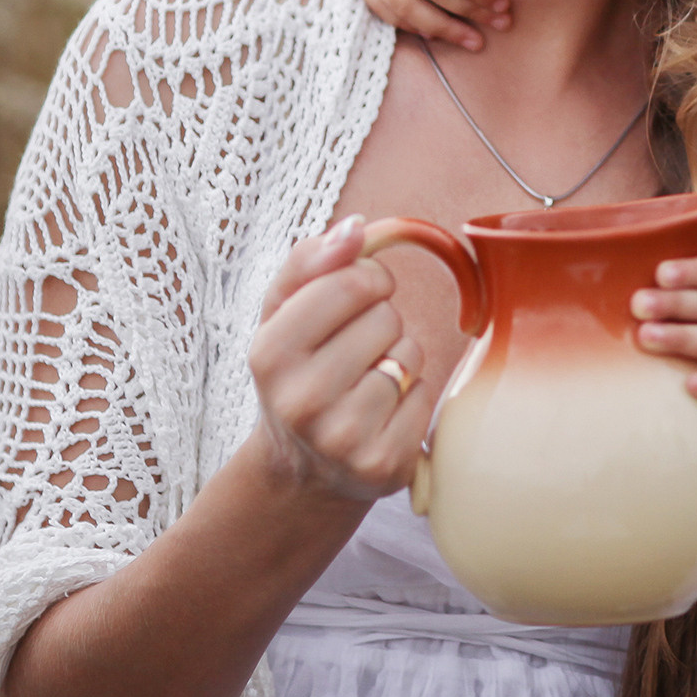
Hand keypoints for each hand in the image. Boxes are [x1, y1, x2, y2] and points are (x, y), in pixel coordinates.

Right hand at [249, 215, 431, 502]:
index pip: (349, 282)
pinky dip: (414, 396)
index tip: (359, 295)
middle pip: (385, 317)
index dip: (367, 279)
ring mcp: (342, 438)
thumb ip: (310, 260)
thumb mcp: (282, 313)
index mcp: (269, 354)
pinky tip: (384, 413)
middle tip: (354, 352)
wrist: (301, 468)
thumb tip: (355, 228)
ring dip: (399, 360)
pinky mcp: (383, 464)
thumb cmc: (298, 372)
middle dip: (379, 323)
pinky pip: (427, 395)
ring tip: (366, 383)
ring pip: (410, 355)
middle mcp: (300, 401)